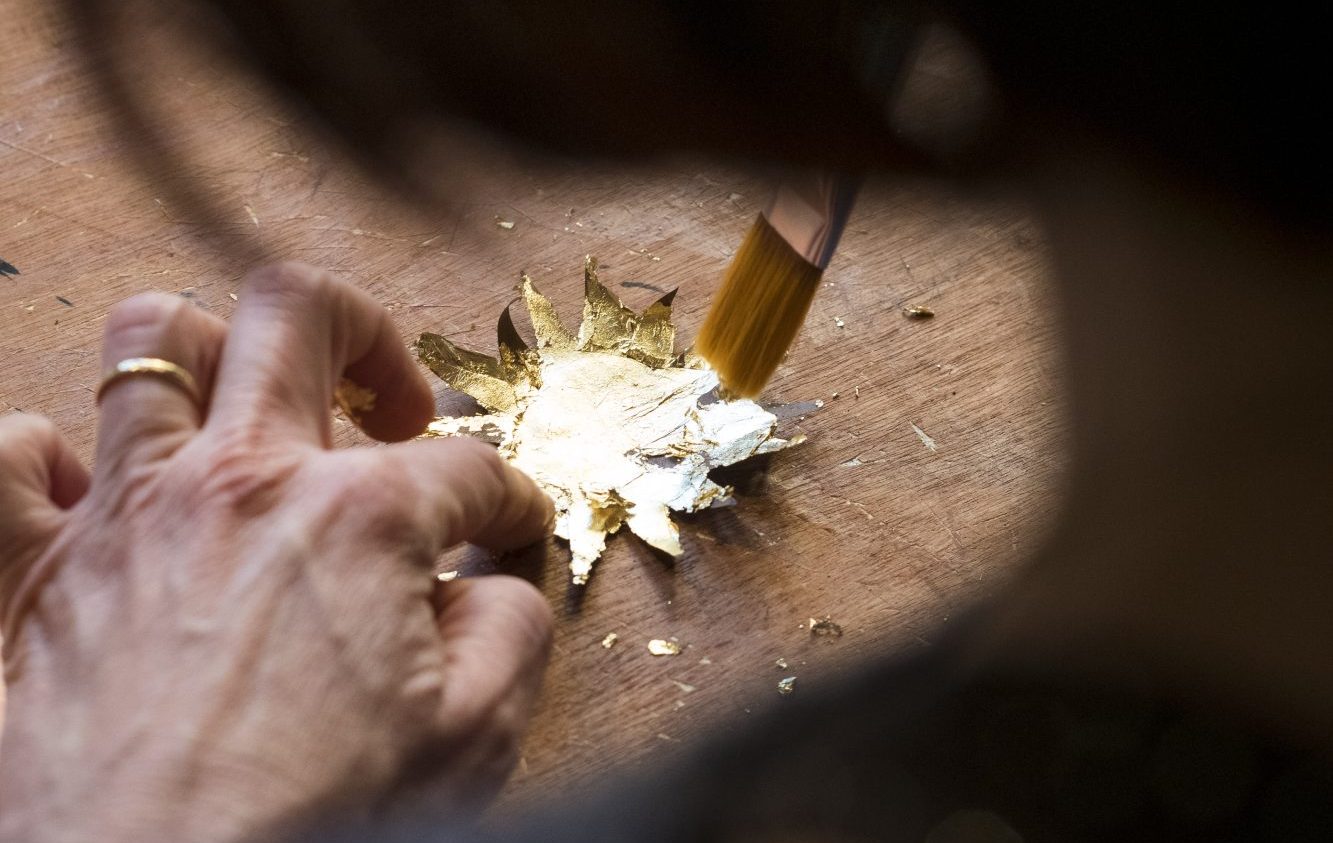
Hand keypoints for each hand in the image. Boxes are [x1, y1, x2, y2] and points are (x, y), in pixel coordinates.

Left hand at [0, 263, 553, 842]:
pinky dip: (50, 456)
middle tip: (390, 407)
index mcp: (359, 519)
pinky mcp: (34, 572)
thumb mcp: (471, 738)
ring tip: (251, 413)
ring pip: (152, 341)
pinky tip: (102, 491)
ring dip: (214, 355)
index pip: (468, 467)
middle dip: (367, 333)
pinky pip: (11, 457)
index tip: (510, 529)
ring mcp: (127, 514)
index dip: (509, 497)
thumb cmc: (307, 829)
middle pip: (301, 313)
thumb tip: (500, 587)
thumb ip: (512, 632)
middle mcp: (241, 483)